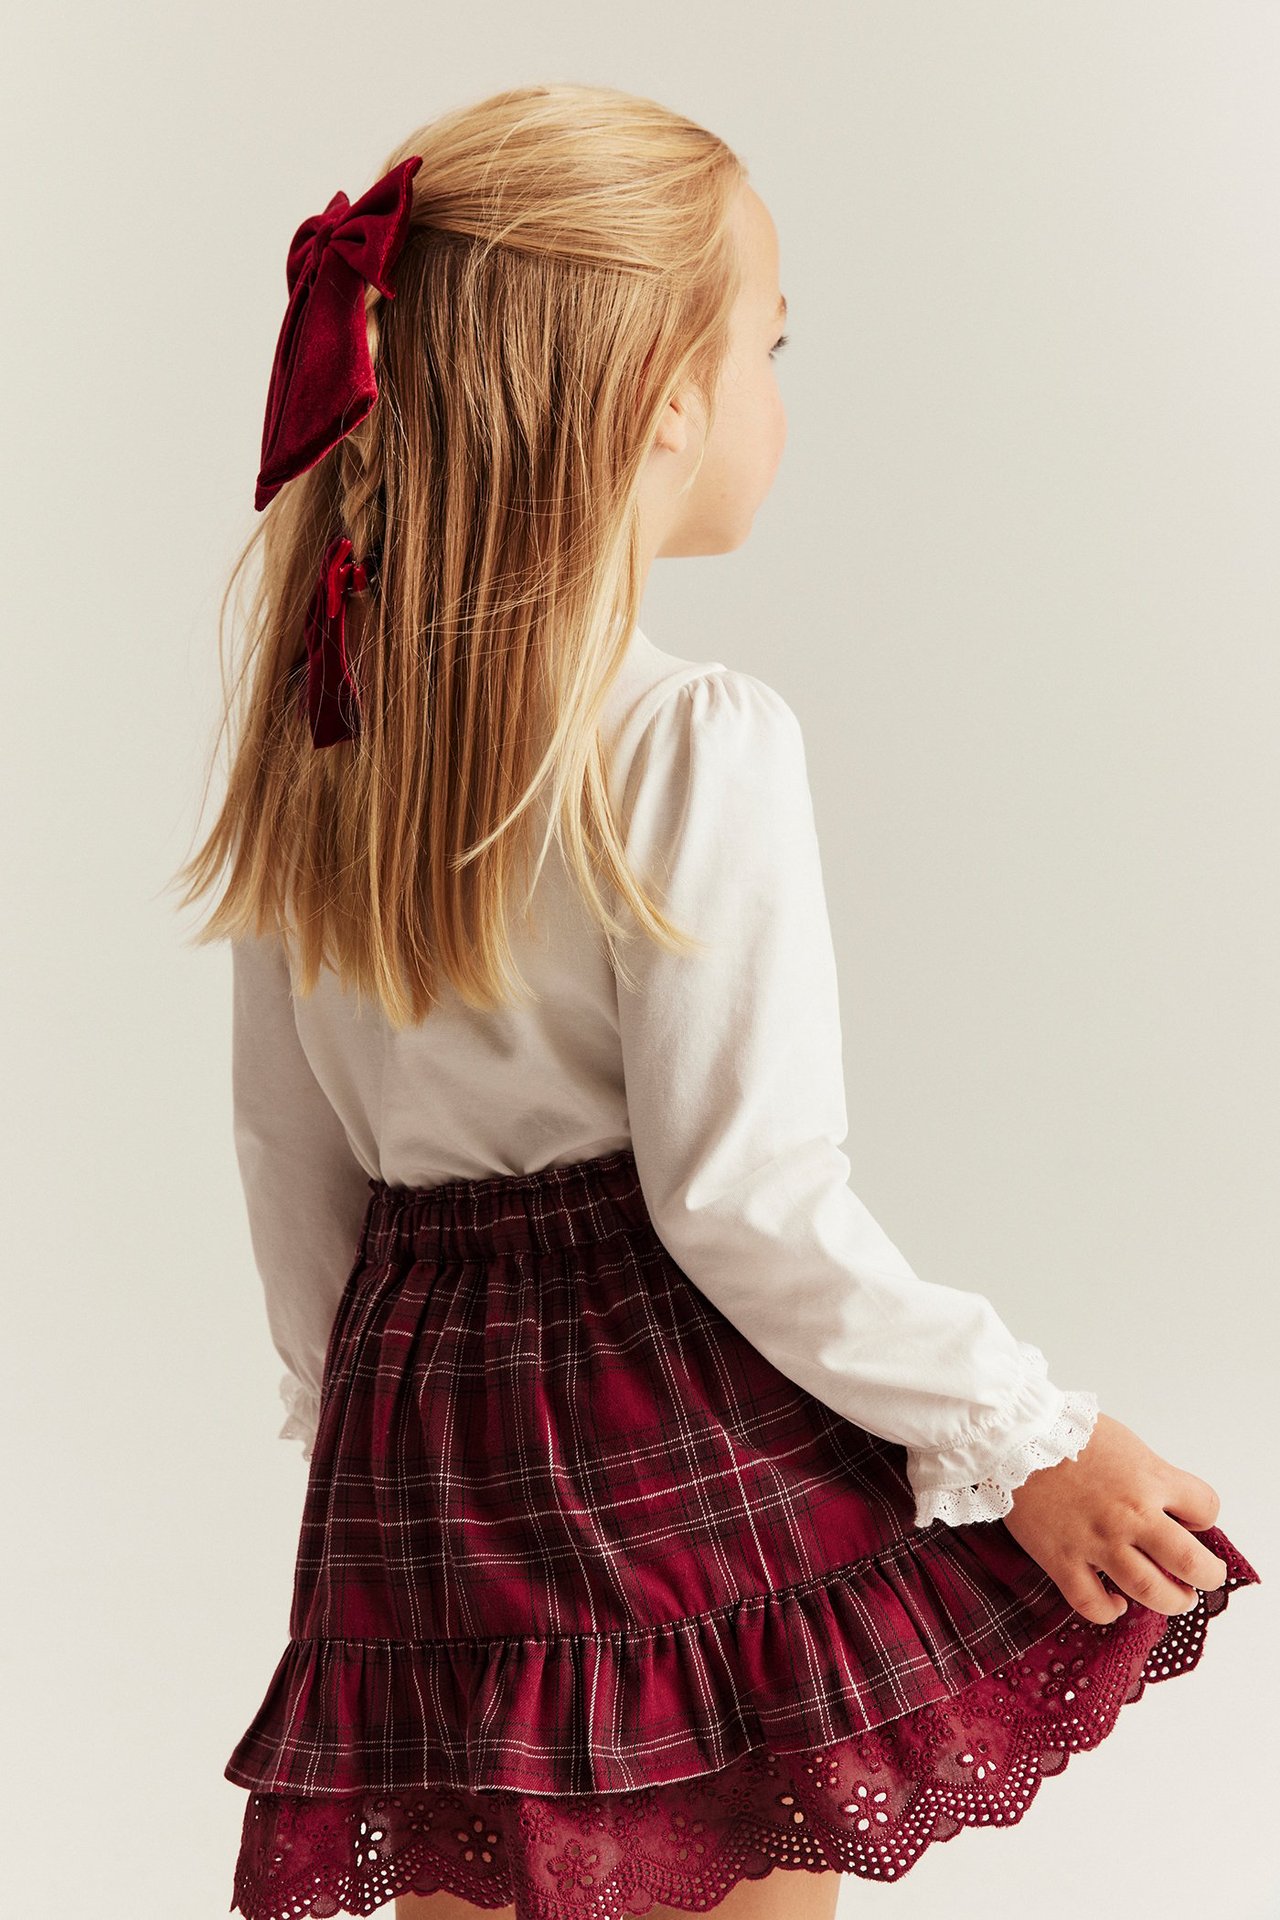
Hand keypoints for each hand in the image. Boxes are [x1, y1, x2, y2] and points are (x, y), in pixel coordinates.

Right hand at [1000, 1411, 1228, 1624]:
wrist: (1012, 1435)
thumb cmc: (1067, 1432)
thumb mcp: (1126, 1444)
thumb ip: (1152, 1476)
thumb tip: (1171, 1508)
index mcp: (1149, 1480)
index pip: (1206, 1508)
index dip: (1204, 1517)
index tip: (1191, 1520)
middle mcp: (1130, 1515)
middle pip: (1191, 1564)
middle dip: (1207, 1576)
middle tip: (1202, 1576)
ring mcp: (1096, 1542)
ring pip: (1151, 1592)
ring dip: (1172, 1601)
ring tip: (1173, 1597)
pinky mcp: (1061, 1559)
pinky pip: (1093, 1604)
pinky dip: (1110, 1611)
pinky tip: (1115, 1602)